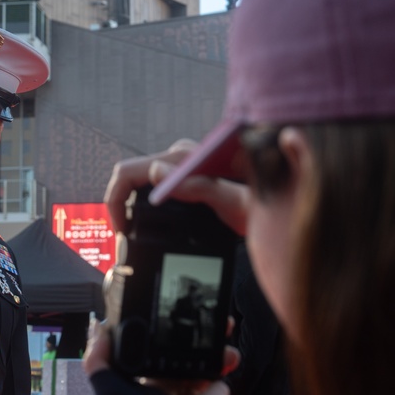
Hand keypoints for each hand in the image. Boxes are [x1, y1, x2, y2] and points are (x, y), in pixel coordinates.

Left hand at [83, 317, 239, 394]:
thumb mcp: (110, 391)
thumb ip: (98, 361)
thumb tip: (98, 330)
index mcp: (159, 378)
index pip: (180, 348)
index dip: (195, 333)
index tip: (206, 319)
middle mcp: (180, 389)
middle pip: (209, 361)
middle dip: (221, 355)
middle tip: (226, 354)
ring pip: (219, 387)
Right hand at [103, 139, 248, 235]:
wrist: (279, 203)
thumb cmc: (261, 204)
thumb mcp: (231, 203)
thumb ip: (198, 187)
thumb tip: (155, 172)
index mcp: (182, 158)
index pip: (128, 172)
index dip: (115, 201)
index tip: (122, 230)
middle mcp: (179, 158)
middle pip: (130, 175)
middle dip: (120, 204)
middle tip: (125, 237)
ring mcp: (182, 166)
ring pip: (140, 181)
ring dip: (130, 204)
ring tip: (132, 233)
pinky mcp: (186, 177)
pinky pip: (153, 186)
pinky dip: (143, 204)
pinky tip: (148, 222)